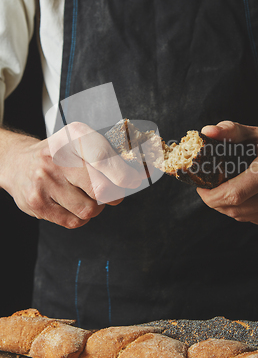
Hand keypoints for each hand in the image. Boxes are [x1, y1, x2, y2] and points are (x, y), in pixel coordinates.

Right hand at [0, 122, 141, 228]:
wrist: (17, 162)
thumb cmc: (58, 154)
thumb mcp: (79, 143)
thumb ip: (108, 156)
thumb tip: (139, 174)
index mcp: (73, 136)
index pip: (104, 157)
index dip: (124, 174)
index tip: (134, 181)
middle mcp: (57, 156)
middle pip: (100, 187)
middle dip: (114, 195)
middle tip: (114, 195)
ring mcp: (46, 180)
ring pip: (89, 209)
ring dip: (96, 208)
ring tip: (89, 198)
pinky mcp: (38, 203)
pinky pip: (74, 221)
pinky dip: (81, 218)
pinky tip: (74, 206)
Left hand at [197, 121, 257, 227]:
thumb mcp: (255, 132)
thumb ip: (230, 130)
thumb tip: (207, 132)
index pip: (233, 194)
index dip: (211, 195)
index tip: (201, 187)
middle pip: (235, 209)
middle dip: (217, 201)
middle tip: (211, 189)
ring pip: (242, 217)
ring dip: (230, 207)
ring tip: (230, 190)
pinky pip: (254, 221)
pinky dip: (245, 212)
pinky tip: (249, 197)